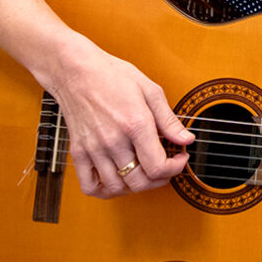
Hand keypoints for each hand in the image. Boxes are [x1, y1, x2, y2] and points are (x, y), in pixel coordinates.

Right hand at [39, 32, 194, 197]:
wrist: (75, 70)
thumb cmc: (112, 75)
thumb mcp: (150, 90)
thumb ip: (169, 119)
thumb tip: (186, 139)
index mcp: (135, 124)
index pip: (158, 166)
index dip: (175, 168)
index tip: (179, 158)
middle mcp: (113, 140)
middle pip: (139, 182)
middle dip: (159, 180)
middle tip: (165, 168)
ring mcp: (94, 149)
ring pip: (116, 188)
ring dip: (135, 186)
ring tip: (143, 173)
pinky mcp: (78, 152)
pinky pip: (89, 186)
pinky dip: (104, 191)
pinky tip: (117, 180)